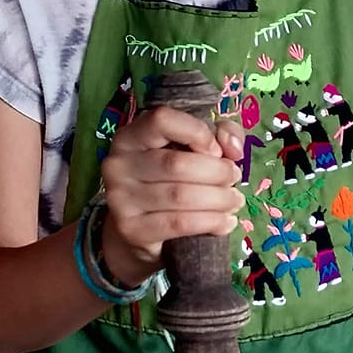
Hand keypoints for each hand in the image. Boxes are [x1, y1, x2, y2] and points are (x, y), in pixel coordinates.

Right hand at [98, 108, 245, 279]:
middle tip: (234, 179)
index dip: (197, 132)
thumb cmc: (168, 182)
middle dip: (217, 172)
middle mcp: (118, 165)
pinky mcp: (131, 229)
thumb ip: (218, 135)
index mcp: (129, 137)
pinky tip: (225, 222)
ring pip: (181, 196)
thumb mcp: (191, 150)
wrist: (136, 231)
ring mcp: (120, 199)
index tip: (215, 150)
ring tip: (234, 201)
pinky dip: (212, 222)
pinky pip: (180, 223)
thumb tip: (233, 148)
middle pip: (176, 164)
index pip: (162, 120)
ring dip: (219, 200)